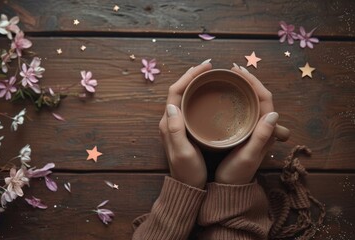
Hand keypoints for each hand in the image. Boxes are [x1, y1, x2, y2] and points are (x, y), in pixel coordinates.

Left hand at [158, 61, 211, 188]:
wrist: (187, 187)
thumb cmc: (187, 171)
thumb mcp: (182, 151)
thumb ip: (175, 129)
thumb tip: (172, 104)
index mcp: (168, 123)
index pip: (175, 91)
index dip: (189, 76)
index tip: (205, 67)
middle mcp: (169, 121)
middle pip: (178, 91)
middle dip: (191, 76)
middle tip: (208, 67)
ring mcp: (175, 125)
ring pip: (183, 97)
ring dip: (193, 84)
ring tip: (208, 76)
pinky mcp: (183, 130)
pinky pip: (188, 105)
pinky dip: (196, 95)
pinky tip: (207, 95)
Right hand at [214, 64, 277, 183]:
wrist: (228, 190)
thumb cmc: (235, 174)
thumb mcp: (248, 157)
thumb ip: (261, 137)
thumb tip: (274, 113)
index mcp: (264, 130)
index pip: (264, 98)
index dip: (253, 81)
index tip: (238, 70)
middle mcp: (260, 127)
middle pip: (258, 97)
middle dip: (248, 80)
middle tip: (232, 69)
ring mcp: (250, 130)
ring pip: (250, 102)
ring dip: (241, 87)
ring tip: (228, 78)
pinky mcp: (241, 133)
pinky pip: (241, 109)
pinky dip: (234, 98)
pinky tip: (222, 96)